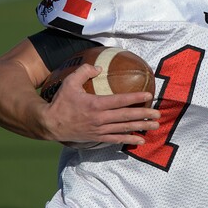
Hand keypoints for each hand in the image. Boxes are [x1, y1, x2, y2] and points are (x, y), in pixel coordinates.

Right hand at [41, 63, 159, 145]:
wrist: (50, 124)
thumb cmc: (60, 102)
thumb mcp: (69, 82)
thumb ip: (84, 71)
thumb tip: (99, 68)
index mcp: (95, 104)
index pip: (120, 100)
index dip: (135, 98)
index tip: (148, 95)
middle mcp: (100, 118)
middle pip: (127, 116)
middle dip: (144, 114)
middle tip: (158, 114)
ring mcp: (100, 129)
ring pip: (124, 128)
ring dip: (141, 127)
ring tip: (155, 126)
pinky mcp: (97, 137)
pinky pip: (116, 139)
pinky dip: (129, 139)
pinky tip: (140, 140)